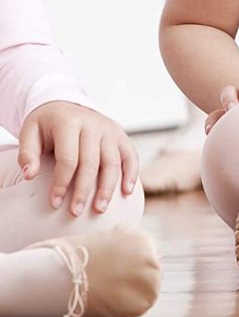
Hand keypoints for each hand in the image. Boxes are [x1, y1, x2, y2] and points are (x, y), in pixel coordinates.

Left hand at [17, 102, 138, 215]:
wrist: (65, 104)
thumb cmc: (47, 124)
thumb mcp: (30, 132)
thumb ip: (27, 153)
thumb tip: (30, 175)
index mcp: (69, 123)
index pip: (68, 158)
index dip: (61, 183)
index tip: (54, 203)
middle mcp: (93, 124)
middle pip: (91, 162)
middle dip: (84, 190)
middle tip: (76, 212)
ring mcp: (108, 129)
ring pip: (113, 161)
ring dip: (108, 187)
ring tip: (100, 209)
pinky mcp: (119, 134)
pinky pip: (130, 154)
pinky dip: (131, 172)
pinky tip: (127, 191)